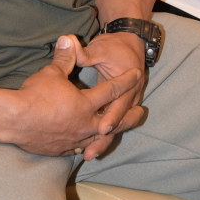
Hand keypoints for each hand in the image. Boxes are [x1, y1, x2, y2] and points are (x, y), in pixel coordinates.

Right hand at [0, 35, 142, 158]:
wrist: (15, 120)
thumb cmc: (34, 95)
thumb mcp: (51, 72)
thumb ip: (65, 57)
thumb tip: (68, 38)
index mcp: (86, 104)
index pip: (111, 90)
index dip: (125, 81)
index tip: (136, 75)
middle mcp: (85, 124)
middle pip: (114, 121)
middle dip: (128, 116)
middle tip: (140, 112)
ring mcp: (75, 139)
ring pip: (98, 137)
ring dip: (109, 133)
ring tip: (115, 130)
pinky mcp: (62, 149)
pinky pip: (80, 147)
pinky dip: (86, 143)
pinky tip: (86, 143)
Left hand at [79, 31, 145, 158]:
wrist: (130, 45)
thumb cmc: (115, 47)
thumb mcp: (102, 49)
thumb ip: (86, 52)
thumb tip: (69, 44)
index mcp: (129, 86)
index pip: (119, 105)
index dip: (110, 116)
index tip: (100, 127)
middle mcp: (129, 99)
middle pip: (116, 123)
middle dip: (102, 139)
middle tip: (88, 151)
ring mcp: (123, 105)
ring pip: (113, 128)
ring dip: (100, 142)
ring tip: (85, 155)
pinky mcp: (115, 108)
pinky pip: (109, 125)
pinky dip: (98, 136)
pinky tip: (84, 148)